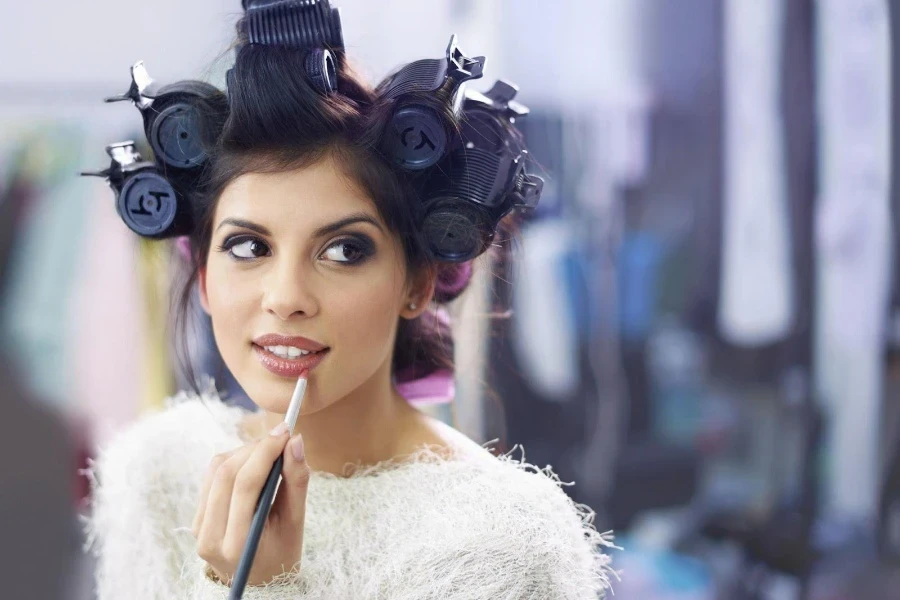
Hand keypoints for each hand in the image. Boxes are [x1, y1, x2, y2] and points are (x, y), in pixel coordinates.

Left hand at [192, 423, 309, 586]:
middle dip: (256, 447)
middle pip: (227, 473)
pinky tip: (253, 463)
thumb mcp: (296, 522)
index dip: (265, 451)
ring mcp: (199, 529)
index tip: (286, 432)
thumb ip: (296, 481)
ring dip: (244, 451)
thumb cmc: (282, 552)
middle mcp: (210, 537)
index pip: (246, 484)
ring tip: (270, 451)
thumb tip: (295, 441)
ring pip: (216, 470)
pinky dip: (233, 462)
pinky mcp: (197, 519)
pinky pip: (211, 477)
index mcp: (238, 544)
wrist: (259, 580)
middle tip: (280, 436)